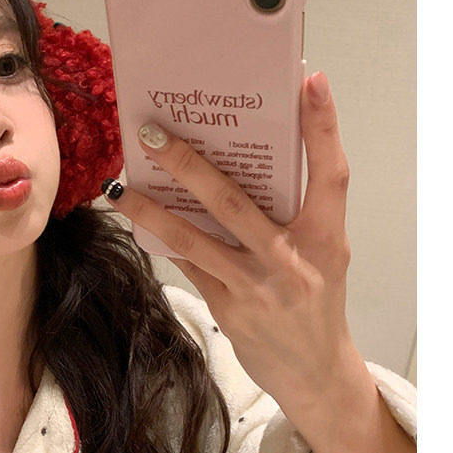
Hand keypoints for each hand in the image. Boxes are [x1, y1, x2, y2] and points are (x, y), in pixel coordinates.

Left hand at [108, 72, 361, 420]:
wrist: (315, 372)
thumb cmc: (315, 302)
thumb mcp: (322, 253)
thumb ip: (295, 213)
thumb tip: (247, 162)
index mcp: (326, 237)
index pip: (330, 172)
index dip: (322, 126)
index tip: (308, 79)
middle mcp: (293, 260)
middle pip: (236, 202)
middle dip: (191, 164)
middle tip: (156, 132)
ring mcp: (257, 287)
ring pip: (196, 239)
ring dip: (153, 209)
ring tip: (121, 184)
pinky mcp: (229, 309)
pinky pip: (189, 266)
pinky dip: (164, 241)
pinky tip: (136, 220)